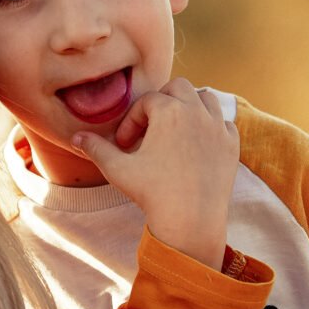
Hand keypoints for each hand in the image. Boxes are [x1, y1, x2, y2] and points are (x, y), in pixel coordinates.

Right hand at [71, 79, 239, 268]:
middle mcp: (197, 111)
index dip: (132, 121)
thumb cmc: (152, 193)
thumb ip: (96, 148)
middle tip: (150, 127)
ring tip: (175, 129)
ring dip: (189, 106)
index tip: (125, 144)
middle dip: (162, 102)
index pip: (146, 102)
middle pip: (178, 88)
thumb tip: (75, 138)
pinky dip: (210, 126)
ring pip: (205, 98)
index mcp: (169, 111)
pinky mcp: (232, 144)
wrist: (191, 221)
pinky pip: (223, 122)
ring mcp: (218, 127)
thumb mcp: (117, 169)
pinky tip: (197, 144)